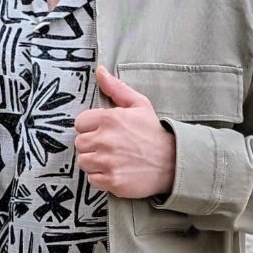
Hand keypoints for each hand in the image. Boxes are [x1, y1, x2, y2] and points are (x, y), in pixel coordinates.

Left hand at [75, 66, 176, 198]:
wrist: (173, 161)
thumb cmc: (154, 132)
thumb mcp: (139, 104)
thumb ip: (116, 88)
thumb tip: (99, 70)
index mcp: (109, 119)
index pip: (80, 123)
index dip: (91, 128)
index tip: (104, 132)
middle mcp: (105, 140)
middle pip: (80, 144)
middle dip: (92, 145)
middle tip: (110, 147)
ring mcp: (107, 162)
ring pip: (83, 162)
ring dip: (94, 162)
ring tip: (112, 159)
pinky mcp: (111, 181)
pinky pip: (92, 180)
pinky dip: (101, 178)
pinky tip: (116, 171)